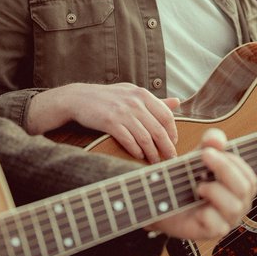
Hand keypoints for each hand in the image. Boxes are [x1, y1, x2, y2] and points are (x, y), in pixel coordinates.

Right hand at [27, 82, 179, 162]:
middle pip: (158, 129)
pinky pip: (129, 140)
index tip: (173, 143)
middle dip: (167, 147)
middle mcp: (135, 102)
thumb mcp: (132, 93)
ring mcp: (122, 112)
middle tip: (171, 159)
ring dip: (152, 153)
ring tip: (155, 162)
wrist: (79, 98)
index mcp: (142, 94)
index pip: (166, 115)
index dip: (173, 132)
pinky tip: (139, 156)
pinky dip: (136, 150)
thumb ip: (155, 100)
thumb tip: (177, 102)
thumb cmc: (108, 98)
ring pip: (145, 137)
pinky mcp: (110, 122)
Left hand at [148, 128, 255, 240]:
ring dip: (214, 191)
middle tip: (203, 157)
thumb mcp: (197, 157)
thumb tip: (218, 139)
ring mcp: (228, 220)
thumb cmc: (184, 179)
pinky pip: (218, 225)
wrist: (161, 200)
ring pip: (234, 206)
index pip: (249, 176)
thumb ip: (209, 145)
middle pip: (245, 188)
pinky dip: (206, 213)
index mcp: (240, 187)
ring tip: (199, 187)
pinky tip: (196, 209)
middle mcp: (238, 204)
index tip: (208, 151)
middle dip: (224, 169)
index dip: (232, 161)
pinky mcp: (213, 233)